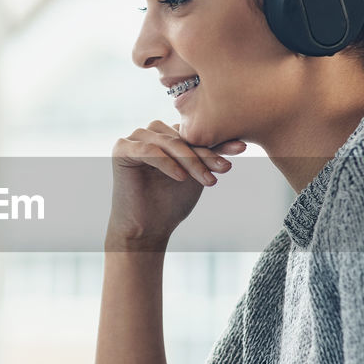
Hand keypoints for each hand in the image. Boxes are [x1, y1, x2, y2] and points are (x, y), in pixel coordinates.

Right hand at [106, 121, 245, 249]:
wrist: (147, 230)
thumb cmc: (171, 204)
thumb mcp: (197, 175)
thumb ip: (209, 156)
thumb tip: (240, 140)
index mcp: (167, 135)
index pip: (195, 134)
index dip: (218, 142)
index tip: (241, 149)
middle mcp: (150, 133)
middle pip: (183, 137)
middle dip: (206, 154)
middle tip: (225, 168)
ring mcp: (134, 138)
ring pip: (169, 143)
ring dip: (190, 160)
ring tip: (207, 180)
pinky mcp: (121, 149)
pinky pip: (148, 150)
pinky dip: (167, 163)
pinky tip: (181, 178)